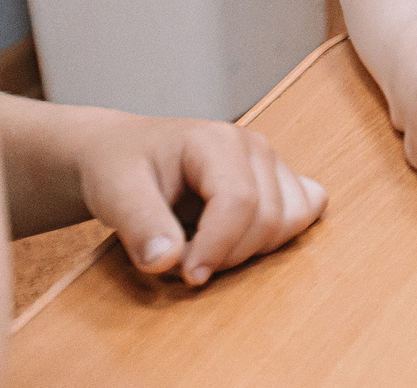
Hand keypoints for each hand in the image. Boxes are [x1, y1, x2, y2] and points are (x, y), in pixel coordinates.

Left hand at [74, 113, 326, 285]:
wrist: (122, 154)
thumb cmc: (119, 167)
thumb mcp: (114, 192)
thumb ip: (139, 225)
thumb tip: (166, 262)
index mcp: (217, 141)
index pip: (240, 201)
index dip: (216, 247)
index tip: (185, 276)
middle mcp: (254, 147)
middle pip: (268, 218)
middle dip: (225, 254)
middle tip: (178, 259)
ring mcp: (272, 163)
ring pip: (288, 222)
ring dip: (246, 250)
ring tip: (201, 246)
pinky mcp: (280, 180)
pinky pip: (303, 214)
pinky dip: (275, 237)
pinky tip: (236, 237)